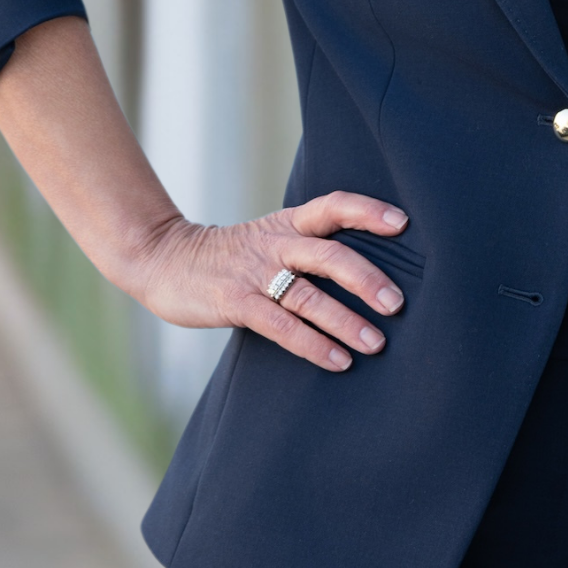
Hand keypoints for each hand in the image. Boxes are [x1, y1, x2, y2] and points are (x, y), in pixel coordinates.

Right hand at [131, 192, 409, 373]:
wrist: (163, 259)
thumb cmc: (229, 256)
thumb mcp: (269, 238)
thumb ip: (307, 248)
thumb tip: (366, 273)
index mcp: (289, 223)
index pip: (334, 206)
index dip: (368, 211)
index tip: (403, 223)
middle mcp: (276, 243)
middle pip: (329, 254)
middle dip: (367, 279)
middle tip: (398, 304)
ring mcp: (255, 273)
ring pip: (309, 295)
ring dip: (345, 321)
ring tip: (376, 343)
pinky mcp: (235, 302)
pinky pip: (281, 325)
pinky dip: (313, 344)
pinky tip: (338, 361)